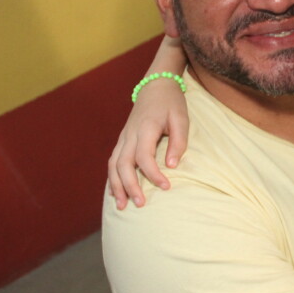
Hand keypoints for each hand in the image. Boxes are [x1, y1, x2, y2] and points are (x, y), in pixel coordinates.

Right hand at [106, 78, 189, 208]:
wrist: (156, 86)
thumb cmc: (171, 103)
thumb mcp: (181, 119)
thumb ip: (178, 141)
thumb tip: (172, 166)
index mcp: (145, 128)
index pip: (144, 156)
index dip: (153, 174)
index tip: (166, 187)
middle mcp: (130, 134)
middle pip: (123, 164)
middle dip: (130, 186)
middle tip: (140, 204)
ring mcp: (123, 137)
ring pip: (113, 165)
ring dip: (116, 186)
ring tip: (121, 207)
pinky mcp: (122, 140)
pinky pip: (112, 161)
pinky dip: (112, 178)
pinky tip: (116, 193)